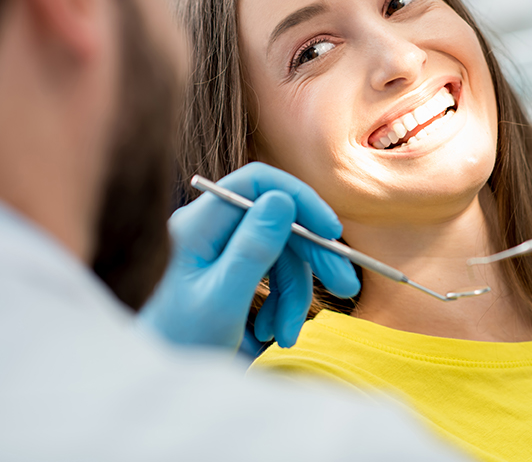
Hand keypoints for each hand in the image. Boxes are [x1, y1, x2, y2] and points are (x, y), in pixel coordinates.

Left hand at [139, 163, 359, 350]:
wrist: (157, 376)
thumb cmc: (178, 343)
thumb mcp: (221, 301)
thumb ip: (252, 249)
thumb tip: (283, 199)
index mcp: (199, 224)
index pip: (256, 183)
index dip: (299, 198)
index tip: (331, 231)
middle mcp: (210, 228)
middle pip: (276, 221)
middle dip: (310, 257)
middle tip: (346, 286)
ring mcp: (220, 248)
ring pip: (279, 252)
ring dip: (294, 294)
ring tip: (285, 336)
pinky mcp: (231, 269)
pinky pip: (270, 273)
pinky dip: (280, 302)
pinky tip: (270, 333)